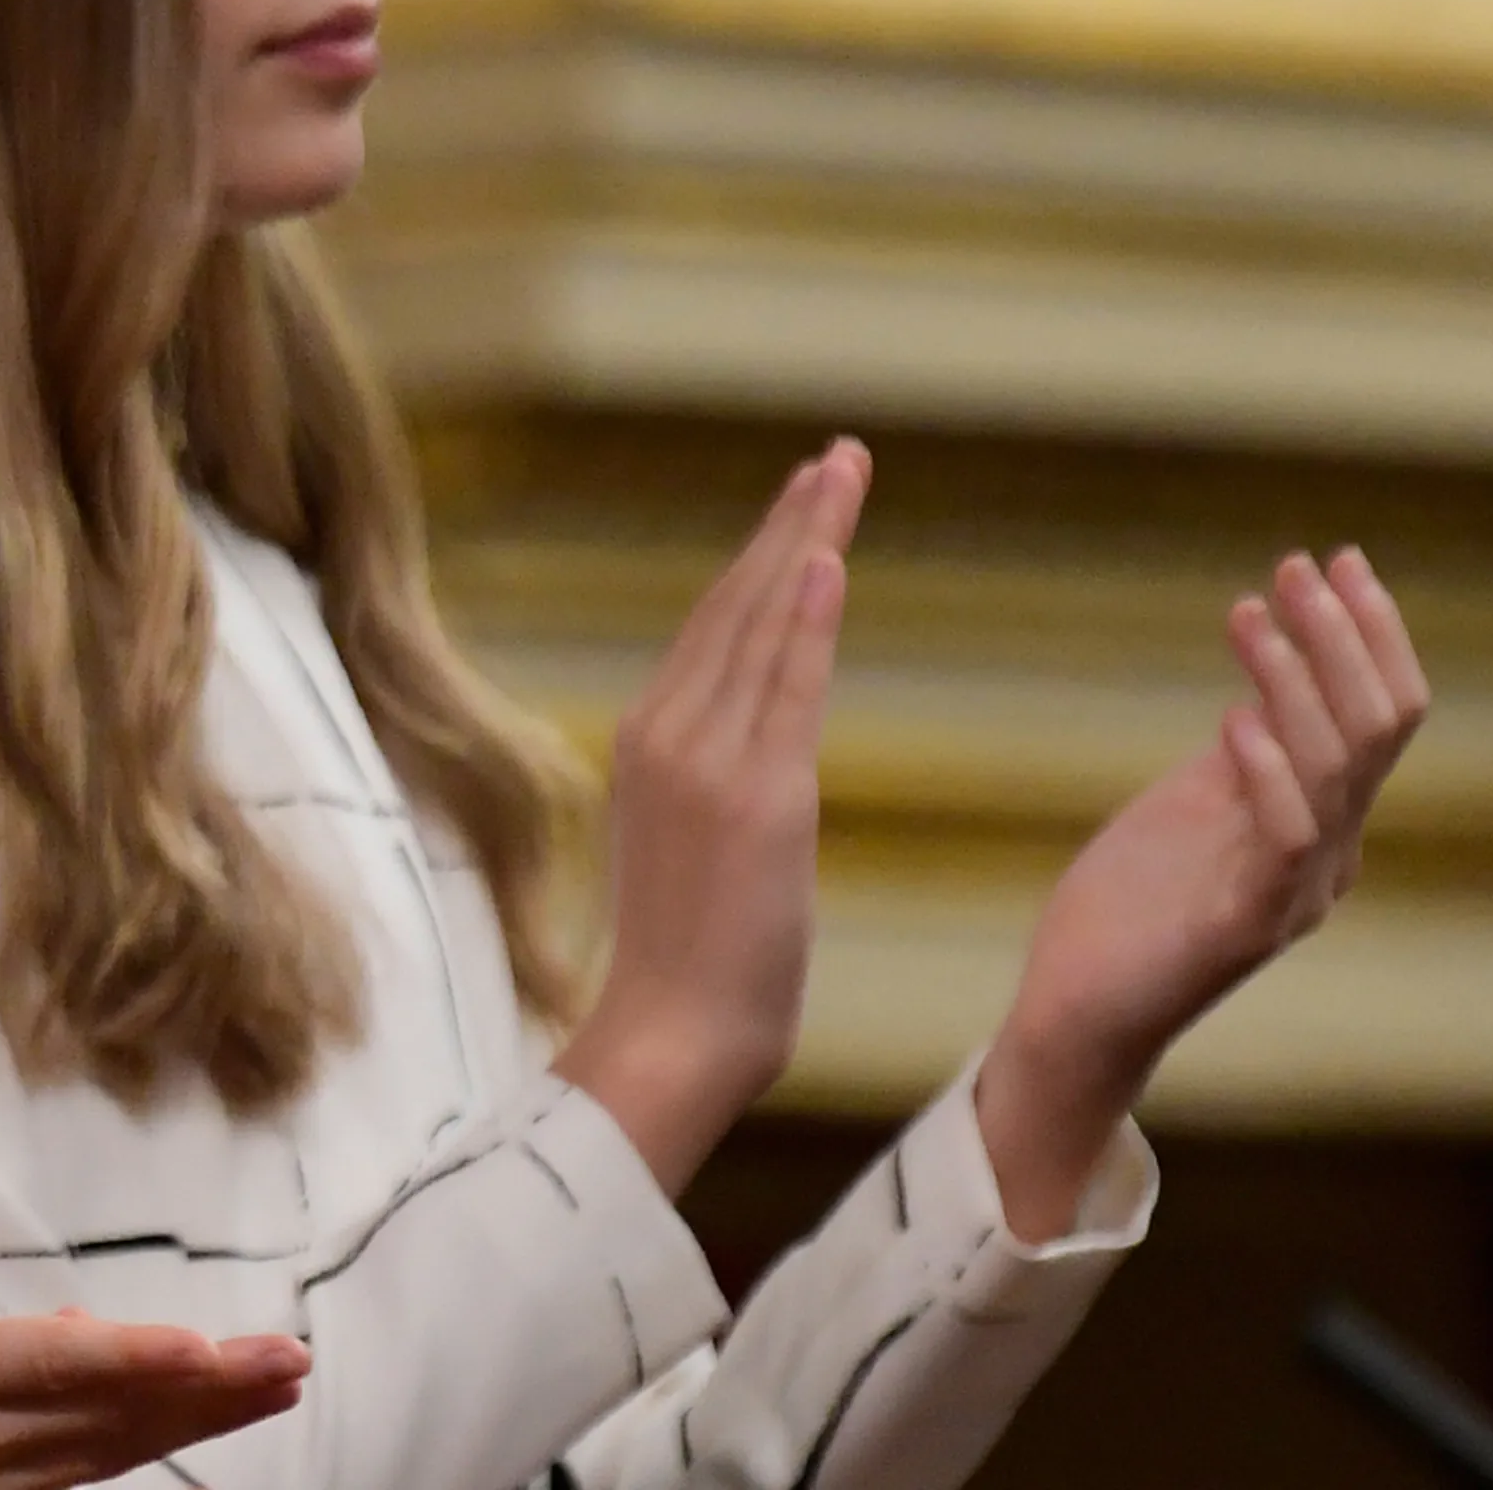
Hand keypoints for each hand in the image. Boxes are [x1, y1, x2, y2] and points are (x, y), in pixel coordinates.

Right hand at [0, 1114, 307, 1489]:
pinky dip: (125, 1449)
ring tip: (268, 1388)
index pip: (49, 1366)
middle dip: (206, 1393)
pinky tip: (169, 1430)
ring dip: (188, 1422)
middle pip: (105, 1417)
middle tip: (292, 1366)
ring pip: (100, 1452)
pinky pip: (67, 1478)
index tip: (212, 1349)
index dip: (136, 1359)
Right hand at [555, 440, 868, 1191]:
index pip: (714, 624)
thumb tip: (762, 754)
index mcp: (650, 741)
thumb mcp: (691, 848)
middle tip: (838, 457)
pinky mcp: (753, 797)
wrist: (669, 1035)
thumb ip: (718, 781)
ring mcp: (705, 762)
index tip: (804, 501)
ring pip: (761, 626)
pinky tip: (827, 560)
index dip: (762, 555)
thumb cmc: (687, 965)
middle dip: (790, 522)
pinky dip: (804, 617)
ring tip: (842, 477)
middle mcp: (666, 733)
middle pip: (736, 602)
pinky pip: (785, 689)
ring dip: (805, 541)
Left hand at [978, 549, 1427, 1236]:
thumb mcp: (1193, 807)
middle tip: (1299, 566)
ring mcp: (1291, 894)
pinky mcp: (1240, 929)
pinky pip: (1283, 843)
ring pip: (1337, 770)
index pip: (1382, 715)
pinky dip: (1268, 774)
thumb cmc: (1131, 906)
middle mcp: (1326, 855)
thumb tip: (1267, 677)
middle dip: (1343, 638)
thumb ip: (1241, 754)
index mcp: (1320, 823)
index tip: (1335, 559)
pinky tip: (1234, 721)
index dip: (1369, 635)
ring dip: (1295, 678)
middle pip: (1376, 729)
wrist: (1077, 1008)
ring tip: (1250, 609)